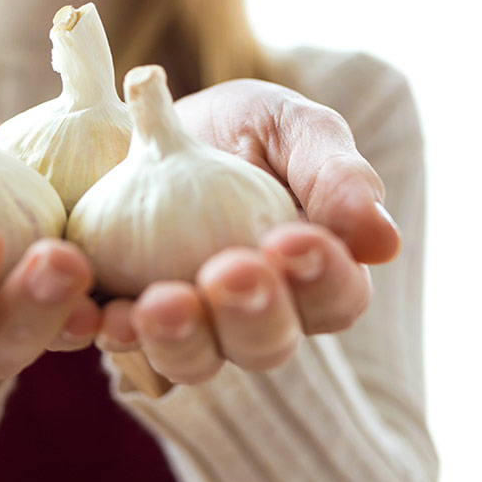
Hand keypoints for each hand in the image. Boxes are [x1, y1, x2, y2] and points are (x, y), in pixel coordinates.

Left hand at [95, 79, 400, 389]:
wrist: (149, 121)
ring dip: (177, 338)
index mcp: (312, 275)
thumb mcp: (291, 127)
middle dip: (248, 315)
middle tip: (227, 274)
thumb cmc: (240, 128)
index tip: (292, 240)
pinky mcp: (123, 317)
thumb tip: (383, 242)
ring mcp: (187, 326)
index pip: (335, 297)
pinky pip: (115, 343)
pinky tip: (98, 313)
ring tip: (156, 304)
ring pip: (192, 360)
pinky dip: (105, 332)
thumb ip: (334, 173)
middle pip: (264, 344)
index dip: (320, 278)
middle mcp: (253, 317)